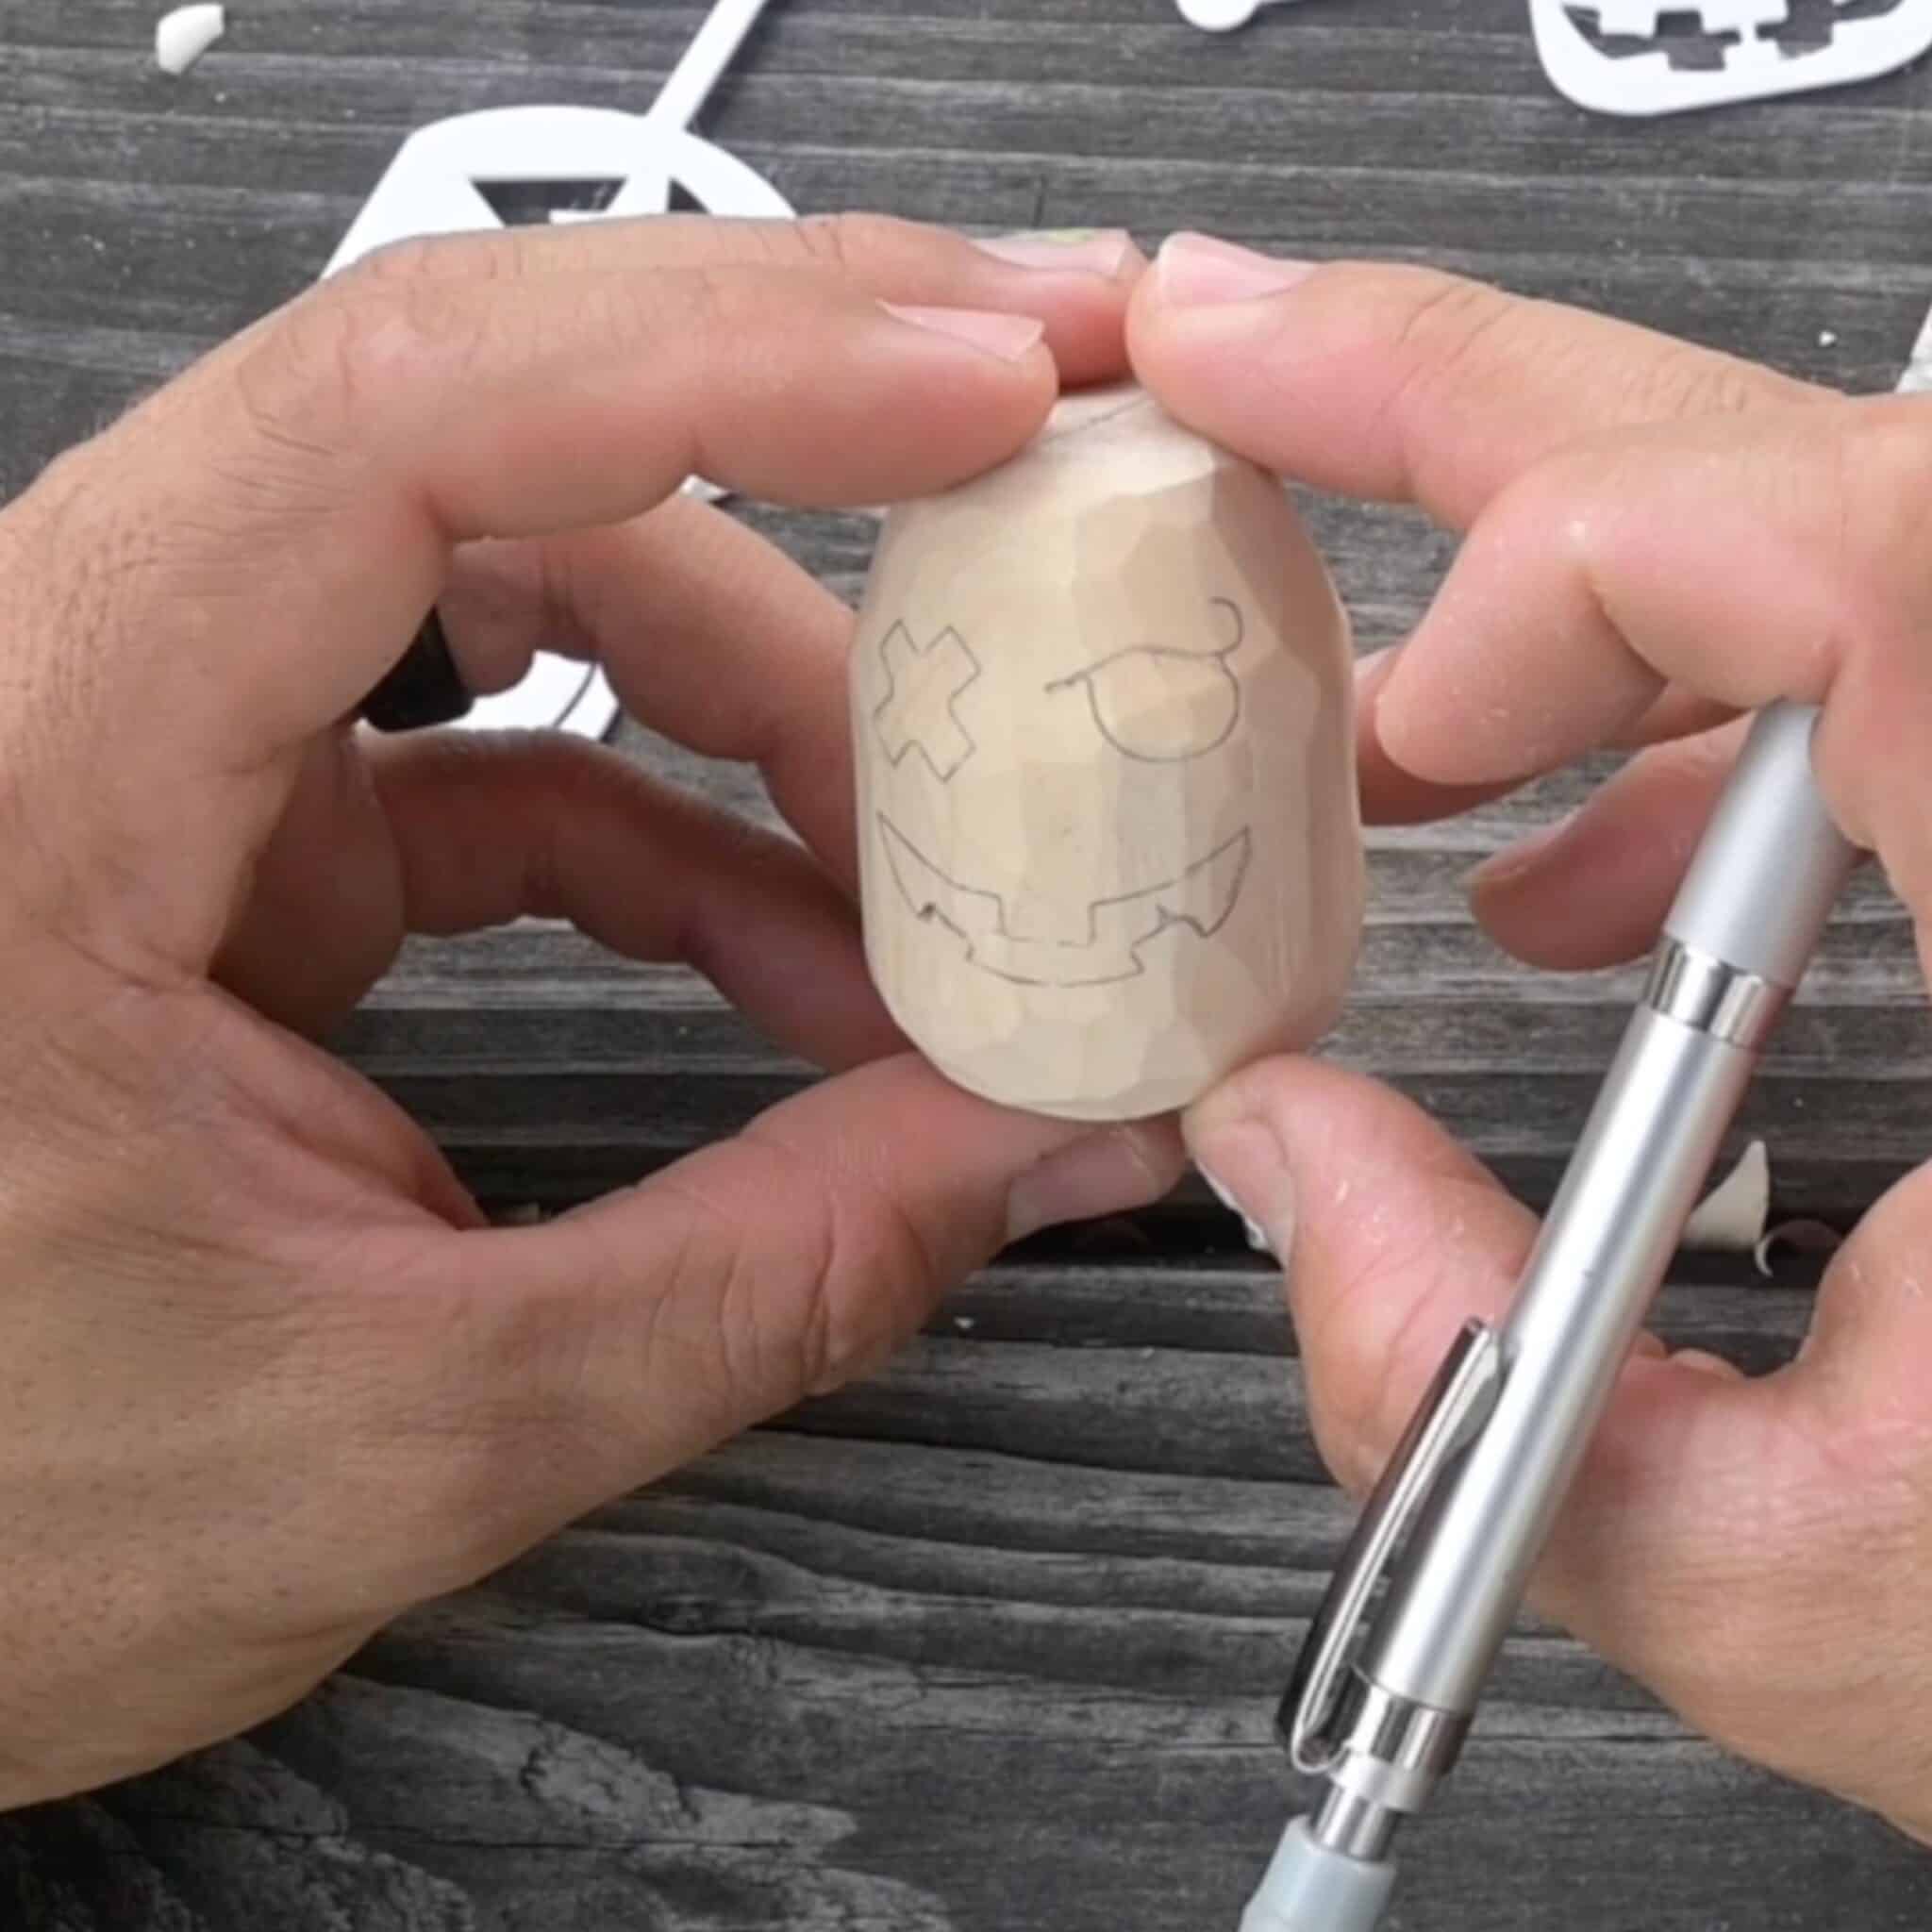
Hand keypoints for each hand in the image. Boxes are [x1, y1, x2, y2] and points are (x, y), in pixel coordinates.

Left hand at [0, 214, 1182, 1807]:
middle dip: (803, 487)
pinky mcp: (233, 844)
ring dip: (763, 704)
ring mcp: (162, 756)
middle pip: (497, 448)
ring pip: (520, 589)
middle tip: (1032, 539)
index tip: (988, 388)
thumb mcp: (386, 1432)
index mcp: (34, 776)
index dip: (730, 356)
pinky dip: (692, 844)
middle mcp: (74, 694)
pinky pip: (507, 763)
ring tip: (942, 866)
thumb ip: (754, 1280)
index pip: (397, 425)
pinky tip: (820, 972)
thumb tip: (1042, 1148)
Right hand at [1129, 236, 1931, 1840]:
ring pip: (1849, 532)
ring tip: (1407, 737)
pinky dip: (1701, 727)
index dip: (1585, 551)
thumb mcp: (1787, 1589)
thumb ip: (1466, 1379)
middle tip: (1252, 362)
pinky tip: (1590, 880)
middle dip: (1489, 414)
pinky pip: (1887, 659)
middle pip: (1828, 469)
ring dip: (1587, 589)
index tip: (1412, 714)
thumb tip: (1275, 1145)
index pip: (1877, 556)